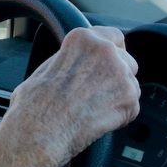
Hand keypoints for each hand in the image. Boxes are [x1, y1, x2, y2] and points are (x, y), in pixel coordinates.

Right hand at [4, 26, 139, 166]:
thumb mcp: (47, 67)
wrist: (40, 130)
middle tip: (96, 93)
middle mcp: (106, 51)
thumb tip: (80, 63)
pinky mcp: (129, 99)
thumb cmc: (35, 103)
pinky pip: (131, 107)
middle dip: (116, 76)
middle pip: (126, 61)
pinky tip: (97, 120)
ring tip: (92, 109)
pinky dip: (119, 116)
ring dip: (118, 97)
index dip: (112, 51)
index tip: (108, 62)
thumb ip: (72, 59)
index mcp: (83, 39)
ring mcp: (120, 74)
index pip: (114, 36)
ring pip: (130, 85)